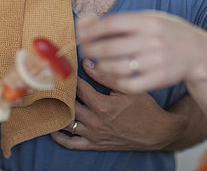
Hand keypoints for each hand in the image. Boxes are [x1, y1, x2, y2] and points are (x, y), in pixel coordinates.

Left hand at [50, 59, 182, 150]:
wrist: (156, 132)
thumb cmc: (145, 108)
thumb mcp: (128, 88)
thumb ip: (106, 75)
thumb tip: (87, 63)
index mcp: (103, 105)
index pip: (79, 88)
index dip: (72, 77)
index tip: (66, 69)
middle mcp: (96, 121)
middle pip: (70, 105)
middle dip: (62, 93)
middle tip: (55, 83)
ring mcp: (94, 135)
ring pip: (68, 124)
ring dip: (57, 113)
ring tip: (50, 102)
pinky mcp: (95, 144)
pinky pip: (72, 144)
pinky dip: (60, 138)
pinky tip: (53, 129)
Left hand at [77, 11, 206, 92]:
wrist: (198, 52)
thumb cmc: (166, 32)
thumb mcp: (149, 18)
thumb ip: (121, 21)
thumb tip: (87, 22)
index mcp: (148, 21)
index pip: (112, 24)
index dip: (92, 30)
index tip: (79, 34)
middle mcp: (152, 40)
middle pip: (111, 47)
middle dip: (91, 49)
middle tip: (83, 50)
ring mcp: (156, 61)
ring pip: (117, 67)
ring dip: (100, 66)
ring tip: (96, 63)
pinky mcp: (159, 79)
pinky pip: (129, 84)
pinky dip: (115, 81)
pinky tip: (111, 75)